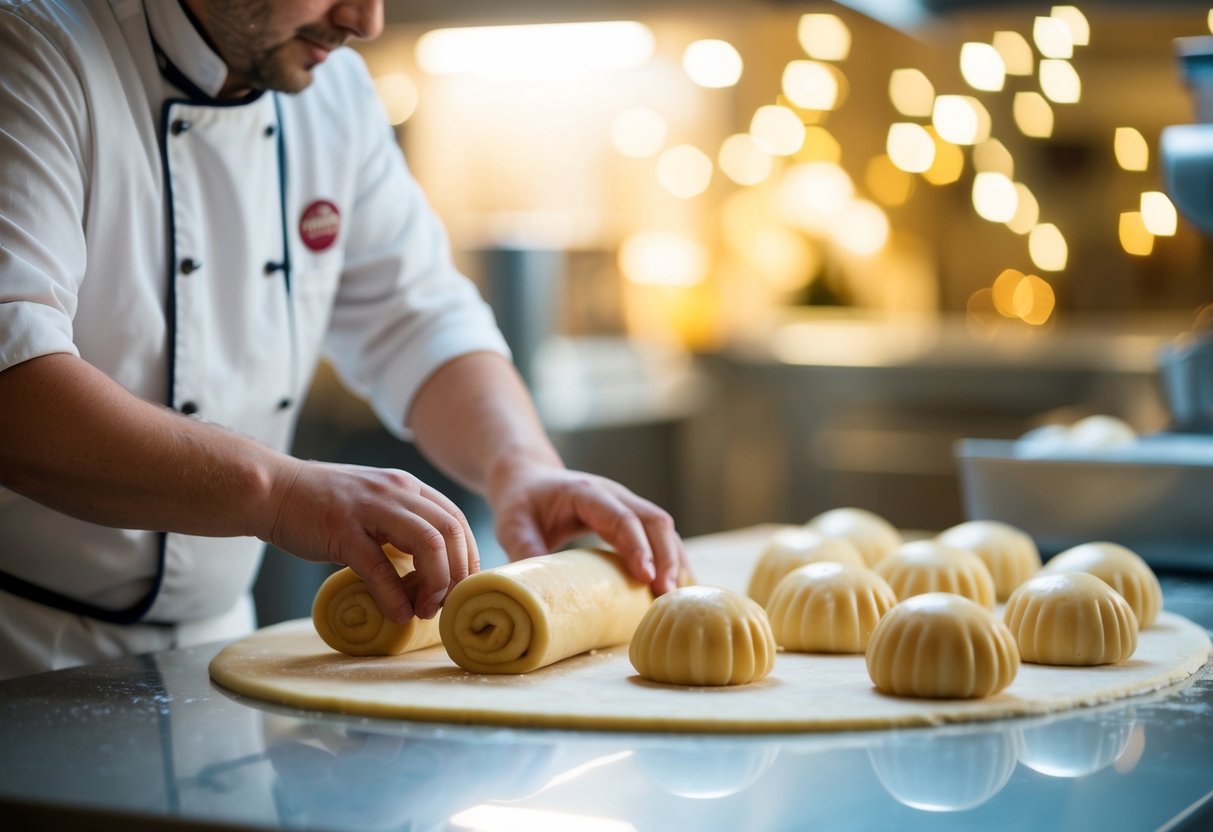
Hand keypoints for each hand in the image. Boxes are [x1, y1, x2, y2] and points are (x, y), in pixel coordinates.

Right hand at [262, 459, 477, 621]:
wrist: (272, 489)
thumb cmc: (321, 505)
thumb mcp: (373, 504)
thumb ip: (401, 526)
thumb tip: (428, 571)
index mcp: (406, 486)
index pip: (456, 519)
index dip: (468, 556)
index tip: (464, 587)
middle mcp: (396, 491)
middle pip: (450, 531)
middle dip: (458, 573)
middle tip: (447, 604)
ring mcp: (370, 508)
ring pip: (428, 543)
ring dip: (436, 582)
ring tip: (426, 610)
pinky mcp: (342, 530)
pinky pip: (380, 566)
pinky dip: (395, 595)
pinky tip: (399, 614)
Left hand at [487, 458, 687, 594]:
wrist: (527, 477)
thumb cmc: (520, 501)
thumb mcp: (512, 525)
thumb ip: (524, 552)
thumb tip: (537, 592)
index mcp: (587, 493)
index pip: (622, 517)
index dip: (637, 546)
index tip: (645, 577)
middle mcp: (614, 495)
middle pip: (653, 520)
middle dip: (665, 556)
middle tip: (666, 593)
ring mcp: (626, 504)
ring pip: (662, 527)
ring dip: (673, 559)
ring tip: (674, 595)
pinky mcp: (630, 519)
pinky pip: (658, 536)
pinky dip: (669, 558)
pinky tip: (673, 585)